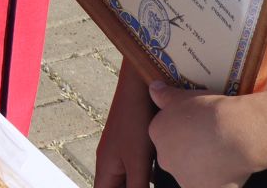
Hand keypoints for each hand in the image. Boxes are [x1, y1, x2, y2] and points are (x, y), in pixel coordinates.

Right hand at [95, 71, 156, 187]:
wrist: (140, 87)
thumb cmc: (135, 122)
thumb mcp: (138, 161)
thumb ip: (137, 187)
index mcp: (106, 168)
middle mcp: (110, 161)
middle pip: (115, 187)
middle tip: (149, 185)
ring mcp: (121, 152)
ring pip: (127, 180)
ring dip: (138, 184)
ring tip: (156, 181)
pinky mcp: (134, 145)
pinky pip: (136, 169)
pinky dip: (146, 177)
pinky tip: (161, 175)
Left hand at [147, 82, 253, 187]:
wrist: (235, 133)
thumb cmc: (209, 111)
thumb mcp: (183, 95)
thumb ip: (165, 95)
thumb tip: (153, 88)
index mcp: (157, 133)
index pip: (164, 133)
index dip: (181, 129)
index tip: (195, 126)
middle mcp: (164, 158)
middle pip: (174, 154)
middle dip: (188, 149)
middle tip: (207, 138)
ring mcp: (182, 177)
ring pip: (190, 172)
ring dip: (200, 165)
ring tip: (220, 152)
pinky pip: (207, 184)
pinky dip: (216, 178)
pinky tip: (227, 167)